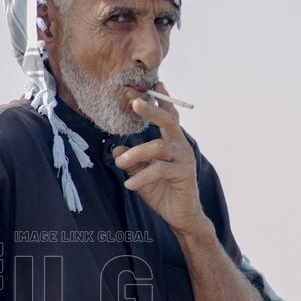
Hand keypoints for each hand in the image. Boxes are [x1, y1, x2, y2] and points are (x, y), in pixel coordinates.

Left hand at [111, 82, 204, 234]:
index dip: (159, 100)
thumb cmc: (162, 191)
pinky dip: (141, 176)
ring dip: (135, 153)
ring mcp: (184, 159)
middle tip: (133, 101)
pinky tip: (129, 185)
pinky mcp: (184, 174)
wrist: (180, 216)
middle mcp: (180, 146)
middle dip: (151, 109)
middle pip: (168, 121)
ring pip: (158, 147)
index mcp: (171, 142)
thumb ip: (132, 160)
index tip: (151, 84)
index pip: (167, 116)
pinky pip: (159, 170)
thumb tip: (115, 148)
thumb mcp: (141, 174)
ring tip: (119, 163)